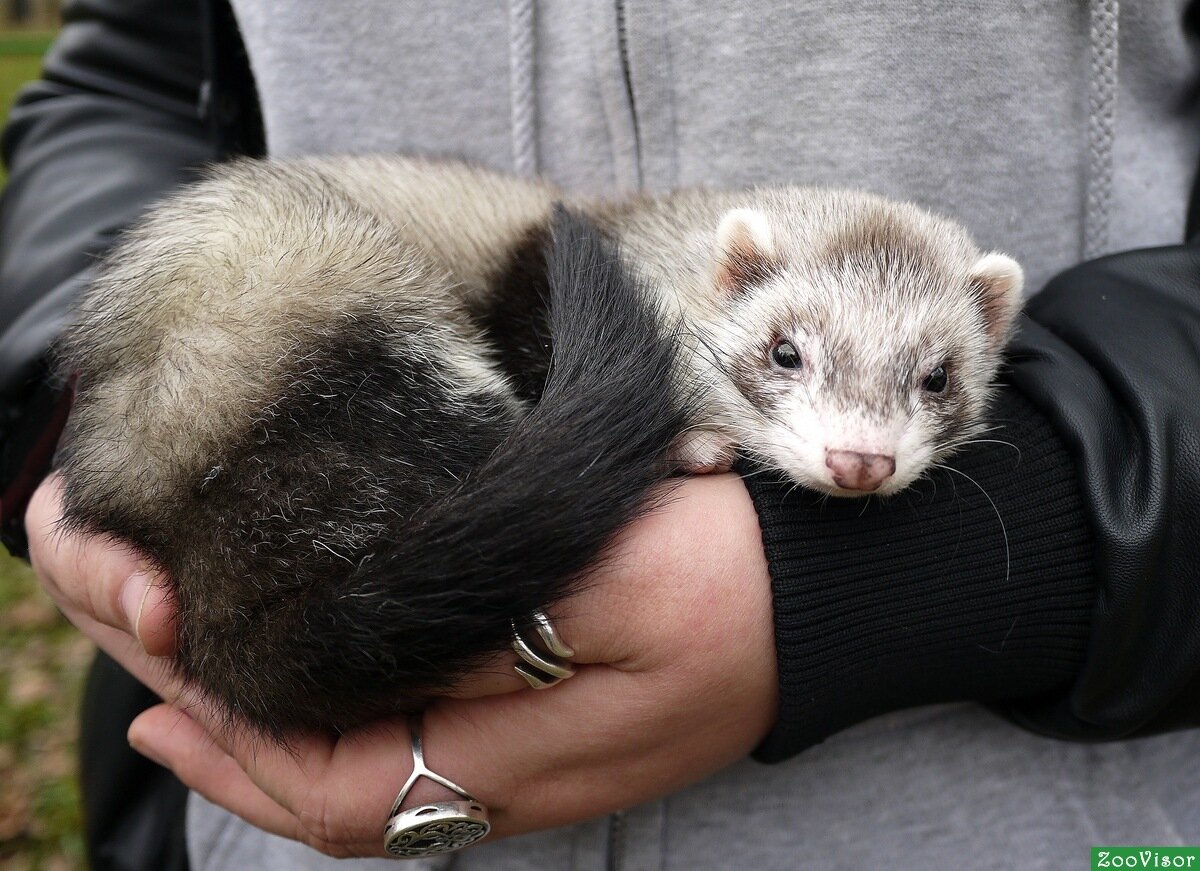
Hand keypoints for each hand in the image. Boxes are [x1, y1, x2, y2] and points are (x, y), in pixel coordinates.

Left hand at [27, 471, 776, 857]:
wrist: (835, 595)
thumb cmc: (738, 577)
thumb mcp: (613, 584)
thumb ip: (483, 640)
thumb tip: (347, 645)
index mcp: (526, 757)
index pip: (334, 789)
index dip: (233, 747)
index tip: (157, 681)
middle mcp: (517, 780)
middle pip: (334, 788)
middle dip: (228, 729)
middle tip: (150, 653)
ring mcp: (538, 760)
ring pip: (371, 768)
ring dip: (278, 718)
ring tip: (203, 655)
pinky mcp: (557, 730)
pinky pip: (421, 744)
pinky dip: (347, 708)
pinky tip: (323, 662)